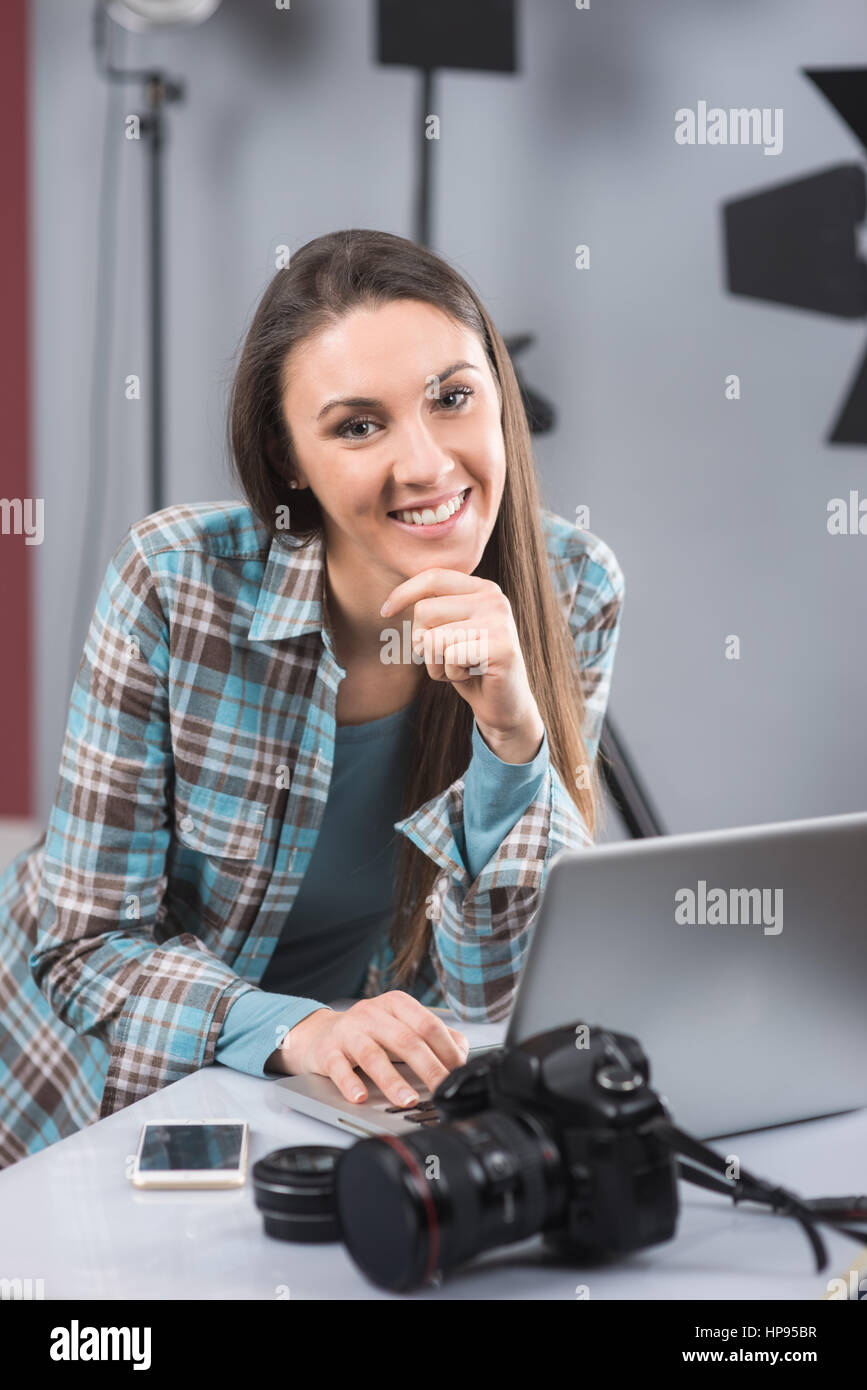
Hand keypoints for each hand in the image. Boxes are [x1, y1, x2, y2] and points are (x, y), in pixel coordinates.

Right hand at [277, 992, 469, 1106]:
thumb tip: (461, 1053)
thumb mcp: (401, 1026)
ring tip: (407, 1101)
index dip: (446, 1050)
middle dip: (428, 1068)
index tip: (458, 1074)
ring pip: (373, 1055)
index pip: (428, 1025)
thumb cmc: (369, 1033)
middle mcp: (372, 1014)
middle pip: (406, 1040)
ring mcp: (348, 1031)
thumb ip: (432, 1036)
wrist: (320, 1034)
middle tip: (442, 1091)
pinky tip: (360, 1097)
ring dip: (392, 1080)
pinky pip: (339, 1068)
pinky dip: (350, 1084)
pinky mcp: (328, 1051)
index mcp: (396, 1004)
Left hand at [380, 569, 544, 762]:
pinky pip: (450, 658)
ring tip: (459, 667)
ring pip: (433, 637)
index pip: (433, 577)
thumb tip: (391, 602)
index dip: (403, 593)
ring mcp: (500, 622)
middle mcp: (494, 599)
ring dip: (436, 663)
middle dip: (423, 641)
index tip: (385, 612)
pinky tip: (471, 675)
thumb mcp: (449, 631)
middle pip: (424, 610)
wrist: (504, 704)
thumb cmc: (469, 666)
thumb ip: (433, 610)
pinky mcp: (501, 647)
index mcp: (483, 588)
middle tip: (445, 657)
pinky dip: (451, 674)